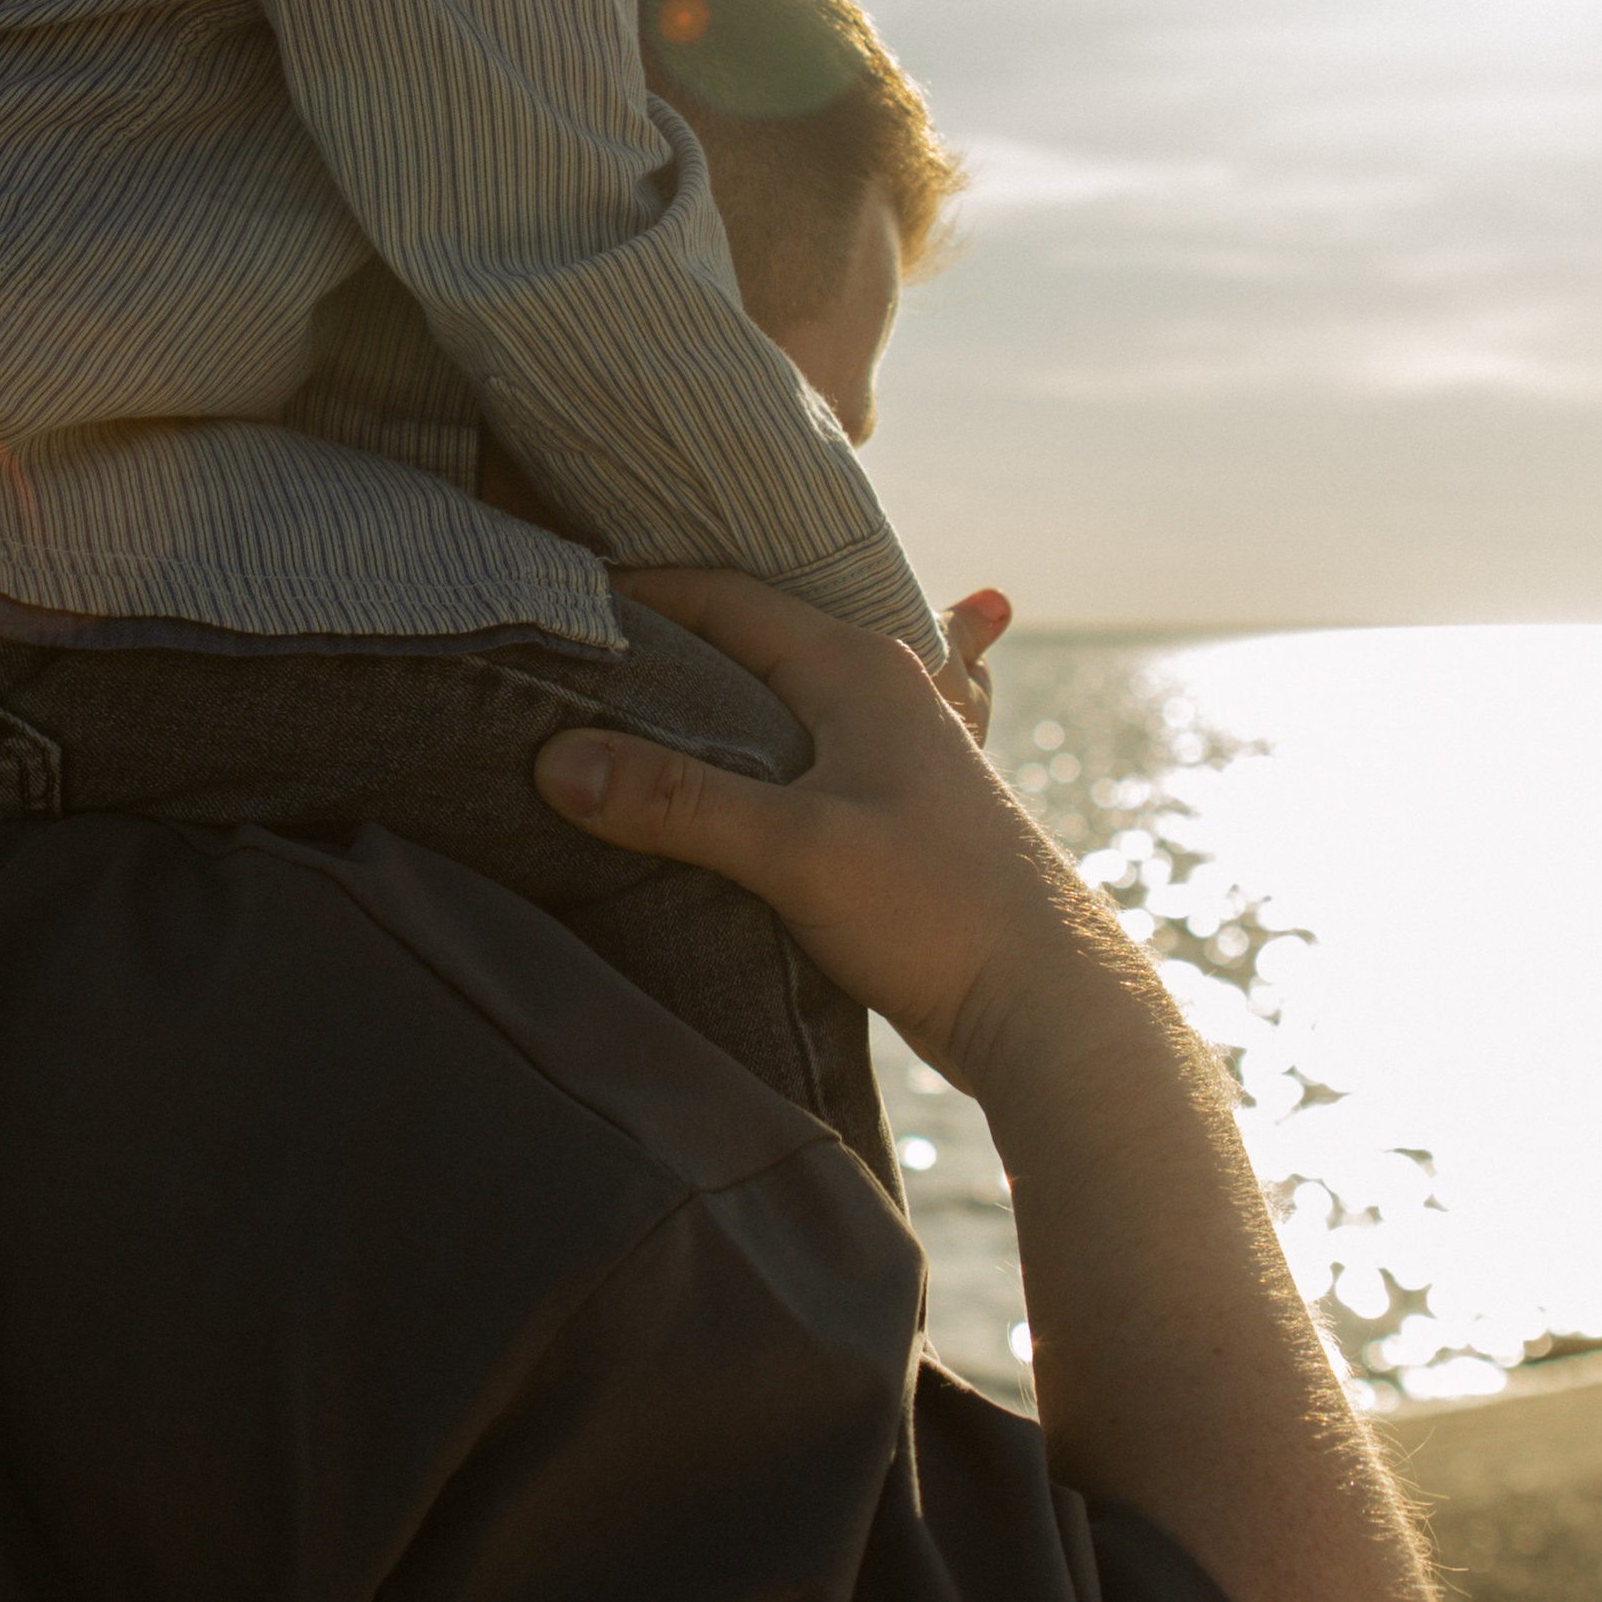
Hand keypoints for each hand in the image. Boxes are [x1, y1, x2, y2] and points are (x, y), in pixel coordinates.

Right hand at [540, 567, 1124, 1095]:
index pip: (723, 595)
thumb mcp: (794, 850)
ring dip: (697, 717)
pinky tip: (691, 802)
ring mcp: (887, 754)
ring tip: (606, 735)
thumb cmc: (938, 910)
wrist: (1048, 1008)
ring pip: (767, 709)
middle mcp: (878, 690)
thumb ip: (675, 800)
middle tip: (561, 671)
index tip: (553, 606)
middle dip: (658, 651)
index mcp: (859, 666)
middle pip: (743, 645)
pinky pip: (788, 765)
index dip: (636, 594)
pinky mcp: (886, 817)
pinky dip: (733, 769)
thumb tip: (555, 760)